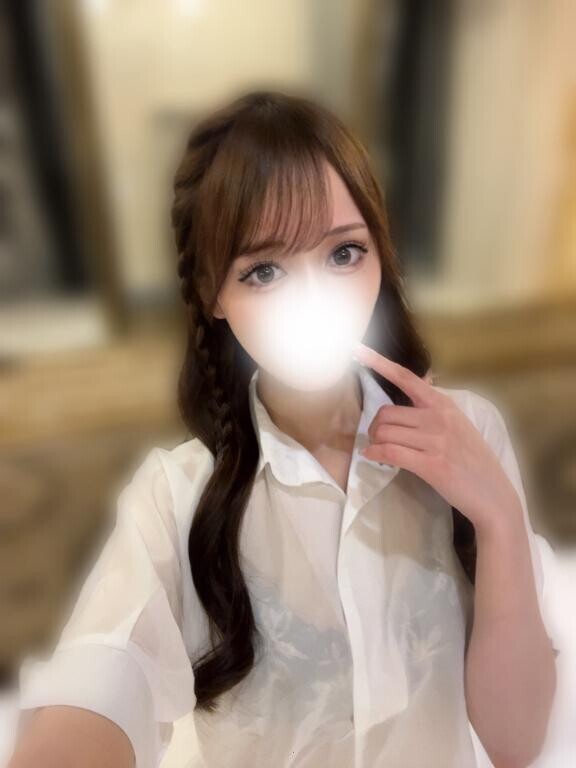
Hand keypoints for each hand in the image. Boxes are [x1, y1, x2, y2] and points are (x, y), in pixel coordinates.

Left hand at [353, 342, 522, 532]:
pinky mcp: (431, 464)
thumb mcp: (458, 423)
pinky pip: (390, 452)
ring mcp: (436, 441)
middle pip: (386, 412)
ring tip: (379, 450)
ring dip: (374, 443)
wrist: (493, 493)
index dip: (379, 363)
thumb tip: (423, 378)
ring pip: (385, 433)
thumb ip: (436, 404)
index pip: (407, 378)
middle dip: (375, 427)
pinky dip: (375, 454)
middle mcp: (439, 418)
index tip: (356, 350)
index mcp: (443, 405)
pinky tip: (372, 457)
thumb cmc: (472, 459)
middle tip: (377, 439)